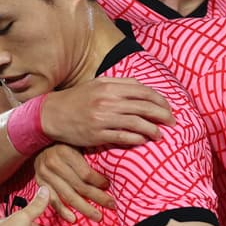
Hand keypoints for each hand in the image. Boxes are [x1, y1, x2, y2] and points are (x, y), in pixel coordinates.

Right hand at [35, 144, 114, 222]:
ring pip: (67, 196)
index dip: (98, 182)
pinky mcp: (39, 184)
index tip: (108, 186)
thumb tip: (112, 167)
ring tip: (97, 216)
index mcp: (65, 152)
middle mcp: (53, 164)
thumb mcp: (77, 144)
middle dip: (97, 197)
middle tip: (111, 205)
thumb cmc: (65, 145)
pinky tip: (73, 219)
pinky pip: (52, 201)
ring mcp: (44, 175)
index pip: (85, 173)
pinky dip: (62, 211)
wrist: (40, 146)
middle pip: (79, 186)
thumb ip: (89, 155)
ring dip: (84, 208)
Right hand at [41, 77, 173, 148]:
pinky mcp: (98, 134)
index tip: (168, 107)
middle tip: (172, 122)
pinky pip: (123, 136)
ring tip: (160, 134)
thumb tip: (142, 88)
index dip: (159, 99)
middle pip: (144, 106)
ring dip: (153, 129)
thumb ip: (119, 84)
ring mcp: (103, 117)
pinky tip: (144, 140)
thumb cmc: (78, 99)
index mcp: (109, 85)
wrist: (52, 114)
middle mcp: (107, 100)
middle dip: (162, 114)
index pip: (143, 91)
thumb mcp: (97, 84)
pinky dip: (137, 139)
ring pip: (137, 123)